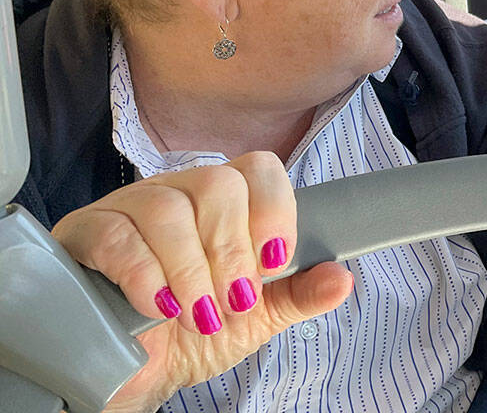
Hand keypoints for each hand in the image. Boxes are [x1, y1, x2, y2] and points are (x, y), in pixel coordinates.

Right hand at [51, 152, 353, 412]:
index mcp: (224, 202)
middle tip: (232, 302)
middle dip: (232, 251)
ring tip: (197, 315)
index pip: (258, 168)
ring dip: (191, 270)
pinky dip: (146, 276)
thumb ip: (300, 294)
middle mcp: (178, 192)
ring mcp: (128, 208)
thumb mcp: (257, 318)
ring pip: (167, 208)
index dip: (273, 210)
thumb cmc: (193, 336)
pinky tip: (157, 308)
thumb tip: (342, 278)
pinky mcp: (85, 234)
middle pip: (216, 183)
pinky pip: (117, 236)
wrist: (131, 376)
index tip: (276, 262)